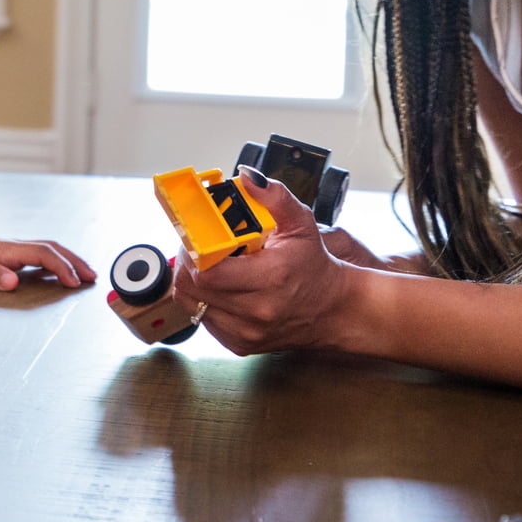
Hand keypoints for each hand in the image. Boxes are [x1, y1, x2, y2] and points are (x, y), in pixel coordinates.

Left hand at [0, 227, 96, 290]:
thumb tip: (14, 282)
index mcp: (10, 249)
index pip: (45, 256)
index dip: (63, 269)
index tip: (76, 283)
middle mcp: (13, 247)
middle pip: (53, 250)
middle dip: (75, 262)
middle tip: (93, 276)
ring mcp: (9, 249)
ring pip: (46, 251)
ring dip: (66, 261)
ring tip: (79, 274)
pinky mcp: (2, 254)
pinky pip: (35, 256)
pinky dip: (51, 262)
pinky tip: (49, 271)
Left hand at [173, 167, 362, 354]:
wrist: (333, 309)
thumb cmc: (314, 266)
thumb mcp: (300, 224)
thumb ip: (274, 197)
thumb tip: (247, 177)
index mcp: (269, 279)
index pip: (207, 273)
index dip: (193, 252)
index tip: (196, 237)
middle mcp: (256, 312)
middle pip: (192, 289)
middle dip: (188, 263)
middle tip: (196, 247)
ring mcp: (246, 332)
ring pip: (193, 305)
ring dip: (193, 282)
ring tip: (207, 265)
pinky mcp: (239, 344)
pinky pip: (203, 320)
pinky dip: (204, 301)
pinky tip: (220, 287)